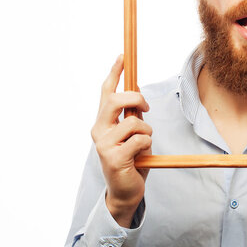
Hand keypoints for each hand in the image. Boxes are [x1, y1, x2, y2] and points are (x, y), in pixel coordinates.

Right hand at [90, 54, 152, 225]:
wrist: (126, 190)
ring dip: (147, 131)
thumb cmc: (131, 158)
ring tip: (142, 144)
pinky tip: (140, 157)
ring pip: (134, 122)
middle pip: (116, 100)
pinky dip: (147, 145)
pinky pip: (141, 139)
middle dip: (136, 98)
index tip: (122, 56)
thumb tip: (136, 92)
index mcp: (103, 122)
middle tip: (145, 106)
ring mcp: (104, 144)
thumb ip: (131, 114)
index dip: (114, 73)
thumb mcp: (132, 133)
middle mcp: (99, 130)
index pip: (106, 92)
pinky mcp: (114, 157)